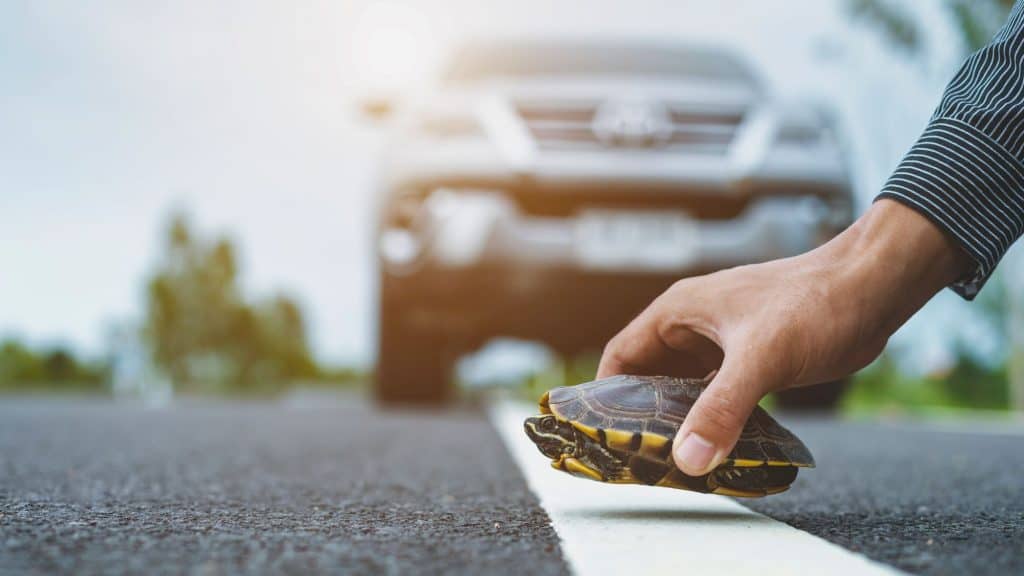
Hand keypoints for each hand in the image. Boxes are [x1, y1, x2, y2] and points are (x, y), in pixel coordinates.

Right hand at [596, 199, 970, 476]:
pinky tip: (717, 447)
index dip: (604, 396)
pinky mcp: (750, 358)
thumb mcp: (761, 358)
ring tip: (674, 463)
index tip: (602, 436)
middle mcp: (694, 328)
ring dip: (679, 423)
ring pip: (684, 390)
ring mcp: (722, 343)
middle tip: (639, 460)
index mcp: (679, 313)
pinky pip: (716, 394)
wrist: (874, 288)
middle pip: (649, 378)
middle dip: (642, 418)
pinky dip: (712, 420)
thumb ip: (722, 409)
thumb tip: (687, 459)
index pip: (621, 357)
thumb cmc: (815, 303)